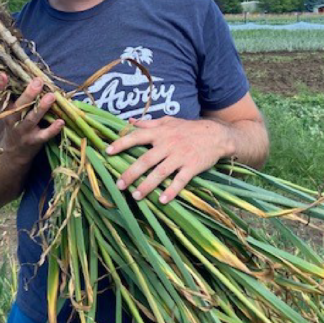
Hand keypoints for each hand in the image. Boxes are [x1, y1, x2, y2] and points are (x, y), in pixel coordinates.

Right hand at [0, 74, 63, 167]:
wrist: (13, 154)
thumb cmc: (14, 125)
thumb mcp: (9, 111)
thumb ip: (14, 95)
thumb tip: (25, 72)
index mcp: (6, 111)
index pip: (1, 97)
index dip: (1, 86)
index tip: (3, 74)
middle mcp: (13, 121)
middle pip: (19, 106)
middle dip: (29, 94)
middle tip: (38, 81)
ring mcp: (23, 132)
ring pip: (32, 119)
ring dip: (42, 108)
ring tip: (51, 96)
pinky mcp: (34, 141)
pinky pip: (44, 135)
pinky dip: (52, 129)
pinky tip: (61, 122)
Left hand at [106, 116, 231, 203]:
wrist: (215, 134)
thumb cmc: (187, 128)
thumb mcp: (168, 121)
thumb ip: (149, 123)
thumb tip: (130, 121)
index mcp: (159, 133)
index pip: (136, 137)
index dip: (121, 143)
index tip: (107, 151)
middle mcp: (167, 144)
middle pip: (146, 160)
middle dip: (131, 173)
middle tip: (119, 184)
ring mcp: (180, 157)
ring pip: (160, 172)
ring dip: (147, 185)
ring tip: (136, 196)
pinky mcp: (192, 167)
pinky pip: (180, 181)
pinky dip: (171, 191)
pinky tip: (162, 200)